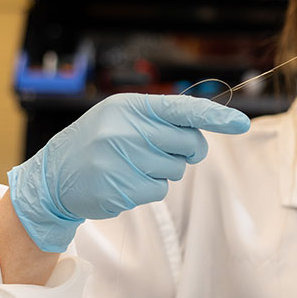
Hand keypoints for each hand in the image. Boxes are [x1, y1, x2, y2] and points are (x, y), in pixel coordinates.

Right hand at [7, 93, 249, 252]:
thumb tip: (204, 129)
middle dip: (186, 149)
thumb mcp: (124, 116)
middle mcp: (125, 131)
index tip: (242, 123)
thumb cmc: (99, 140)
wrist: (54, 176)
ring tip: (131, 164)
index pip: (183, 109)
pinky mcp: (120, 190)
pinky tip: (125, 181)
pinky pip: (159, 190)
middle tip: (161, 150)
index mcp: (130, 107)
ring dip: (163, 169)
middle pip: (188, 143)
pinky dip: (149, 187)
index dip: (216, 117)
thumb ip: (162, 118)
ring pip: (175, 169)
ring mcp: (121, 162)